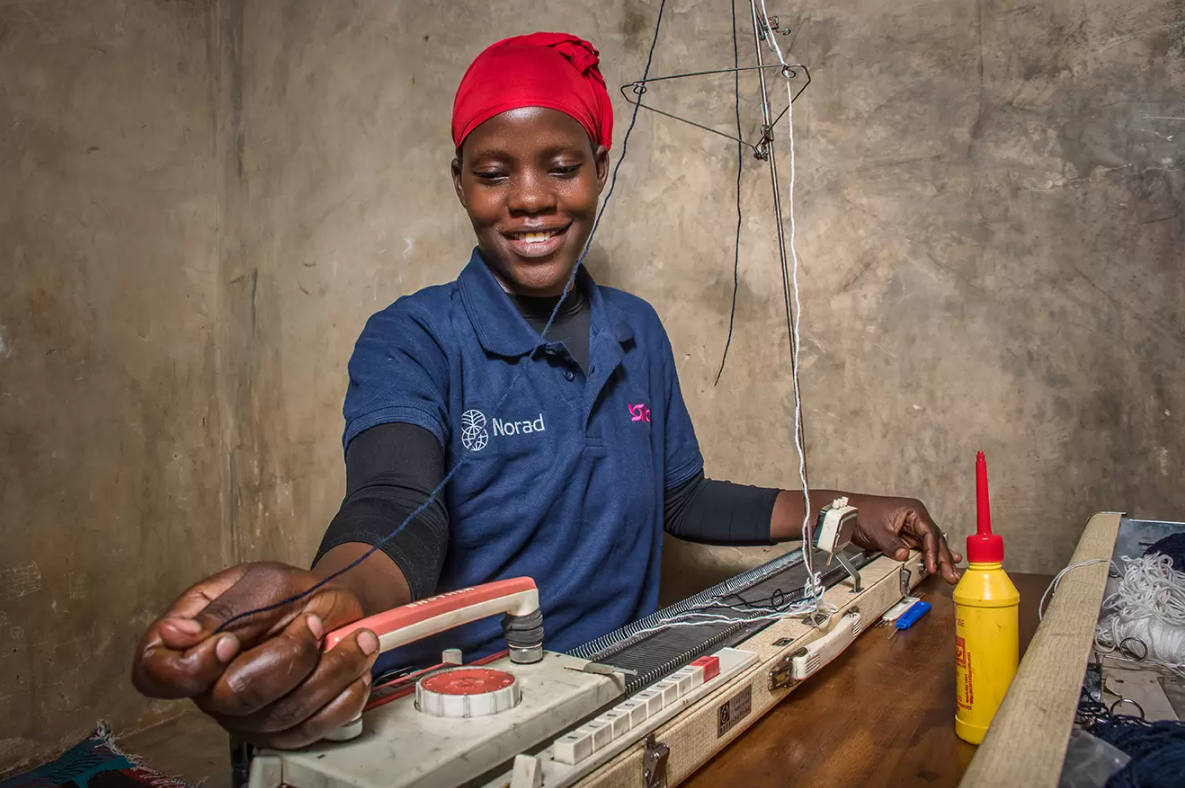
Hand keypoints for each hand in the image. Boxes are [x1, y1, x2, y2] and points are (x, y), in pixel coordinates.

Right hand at [131, 562, 379, 748]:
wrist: (326, 604)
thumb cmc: (283, 592)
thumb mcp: (254, 584)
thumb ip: (220, 611)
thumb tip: (175, 634)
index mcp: (185, 648)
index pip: (155, 676)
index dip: (189, 668)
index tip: (228, 642)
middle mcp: (209, 691)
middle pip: (235, 699)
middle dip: (287, 657)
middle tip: (313, 624)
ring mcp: (246, 717)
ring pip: (283, 714)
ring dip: (331, 672)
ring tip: (358, 640)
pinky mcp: (282, 732)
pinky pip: (313, 728)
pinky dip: (344, 697)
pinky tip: (356, 668)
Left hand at [850, 497, 962, 583]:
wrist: (845, 514)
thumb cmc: (860, 514)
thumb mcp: (877, 531)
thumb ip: (892, 545)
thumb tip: (904, 556)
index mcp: (913, 511)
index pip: (929, 533)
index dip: (933, 551)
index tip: (933, 566)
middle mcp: (916, 517)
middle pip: (935, 540)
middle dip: (943, 558)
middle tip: (951, 575)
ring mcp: (912, 527)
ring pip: (930, 545)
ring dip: (940, 560)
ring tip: (951, 574)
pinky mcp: (905, 536)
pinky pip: (921, 547)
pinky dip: (931, 556)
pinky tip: (945, 562)